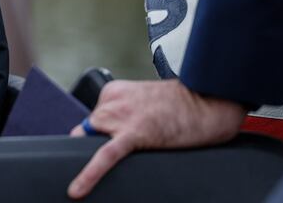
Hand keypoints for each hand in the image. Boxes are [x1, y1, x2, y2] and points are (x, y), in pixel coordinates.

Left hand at [68, 80, 245, 197]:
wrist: (206, 102)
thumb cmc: (179, 106)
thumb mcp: (142, 103)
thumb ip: (123, 115)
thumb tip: (111, 140)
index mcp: (112, 92)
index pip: (92, 120)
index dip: (97, 138)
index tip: (100, 148)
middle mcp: (111, 101)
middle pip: (89, 132)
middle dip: (97, 146)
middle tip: (125, 151)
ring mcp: (121, 116)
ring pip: (92, 143)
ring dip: (98, 156)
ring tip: (136, 151)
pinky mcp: (134, 133)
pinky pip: (106, 156)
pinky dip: (89, 174)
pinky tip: (77, 190)